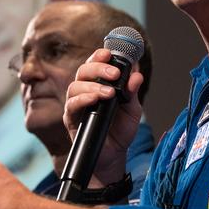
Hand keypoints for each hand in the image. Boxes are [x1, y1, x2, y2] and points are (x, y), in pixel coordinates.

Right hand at [63, 49, 144, 182]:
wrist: (114, 155)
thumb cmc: (120, 130)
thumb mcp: (132, 110)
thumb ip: (132, 92)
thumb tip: (137, 74)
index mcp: (98, 84)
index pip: (95, 64)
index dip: (99, 56)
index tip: (109, 53)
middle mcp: (85, 91)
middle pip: (83, 71)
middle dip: (98, 68)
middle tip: (114, 74)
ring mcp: (77, 104)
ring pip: (75, 86)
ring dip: (92, 86)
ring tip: (108, 92)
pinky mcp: (71, 119)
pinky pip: (71, 105)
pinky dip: (82, 99)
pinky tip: (94, 100)